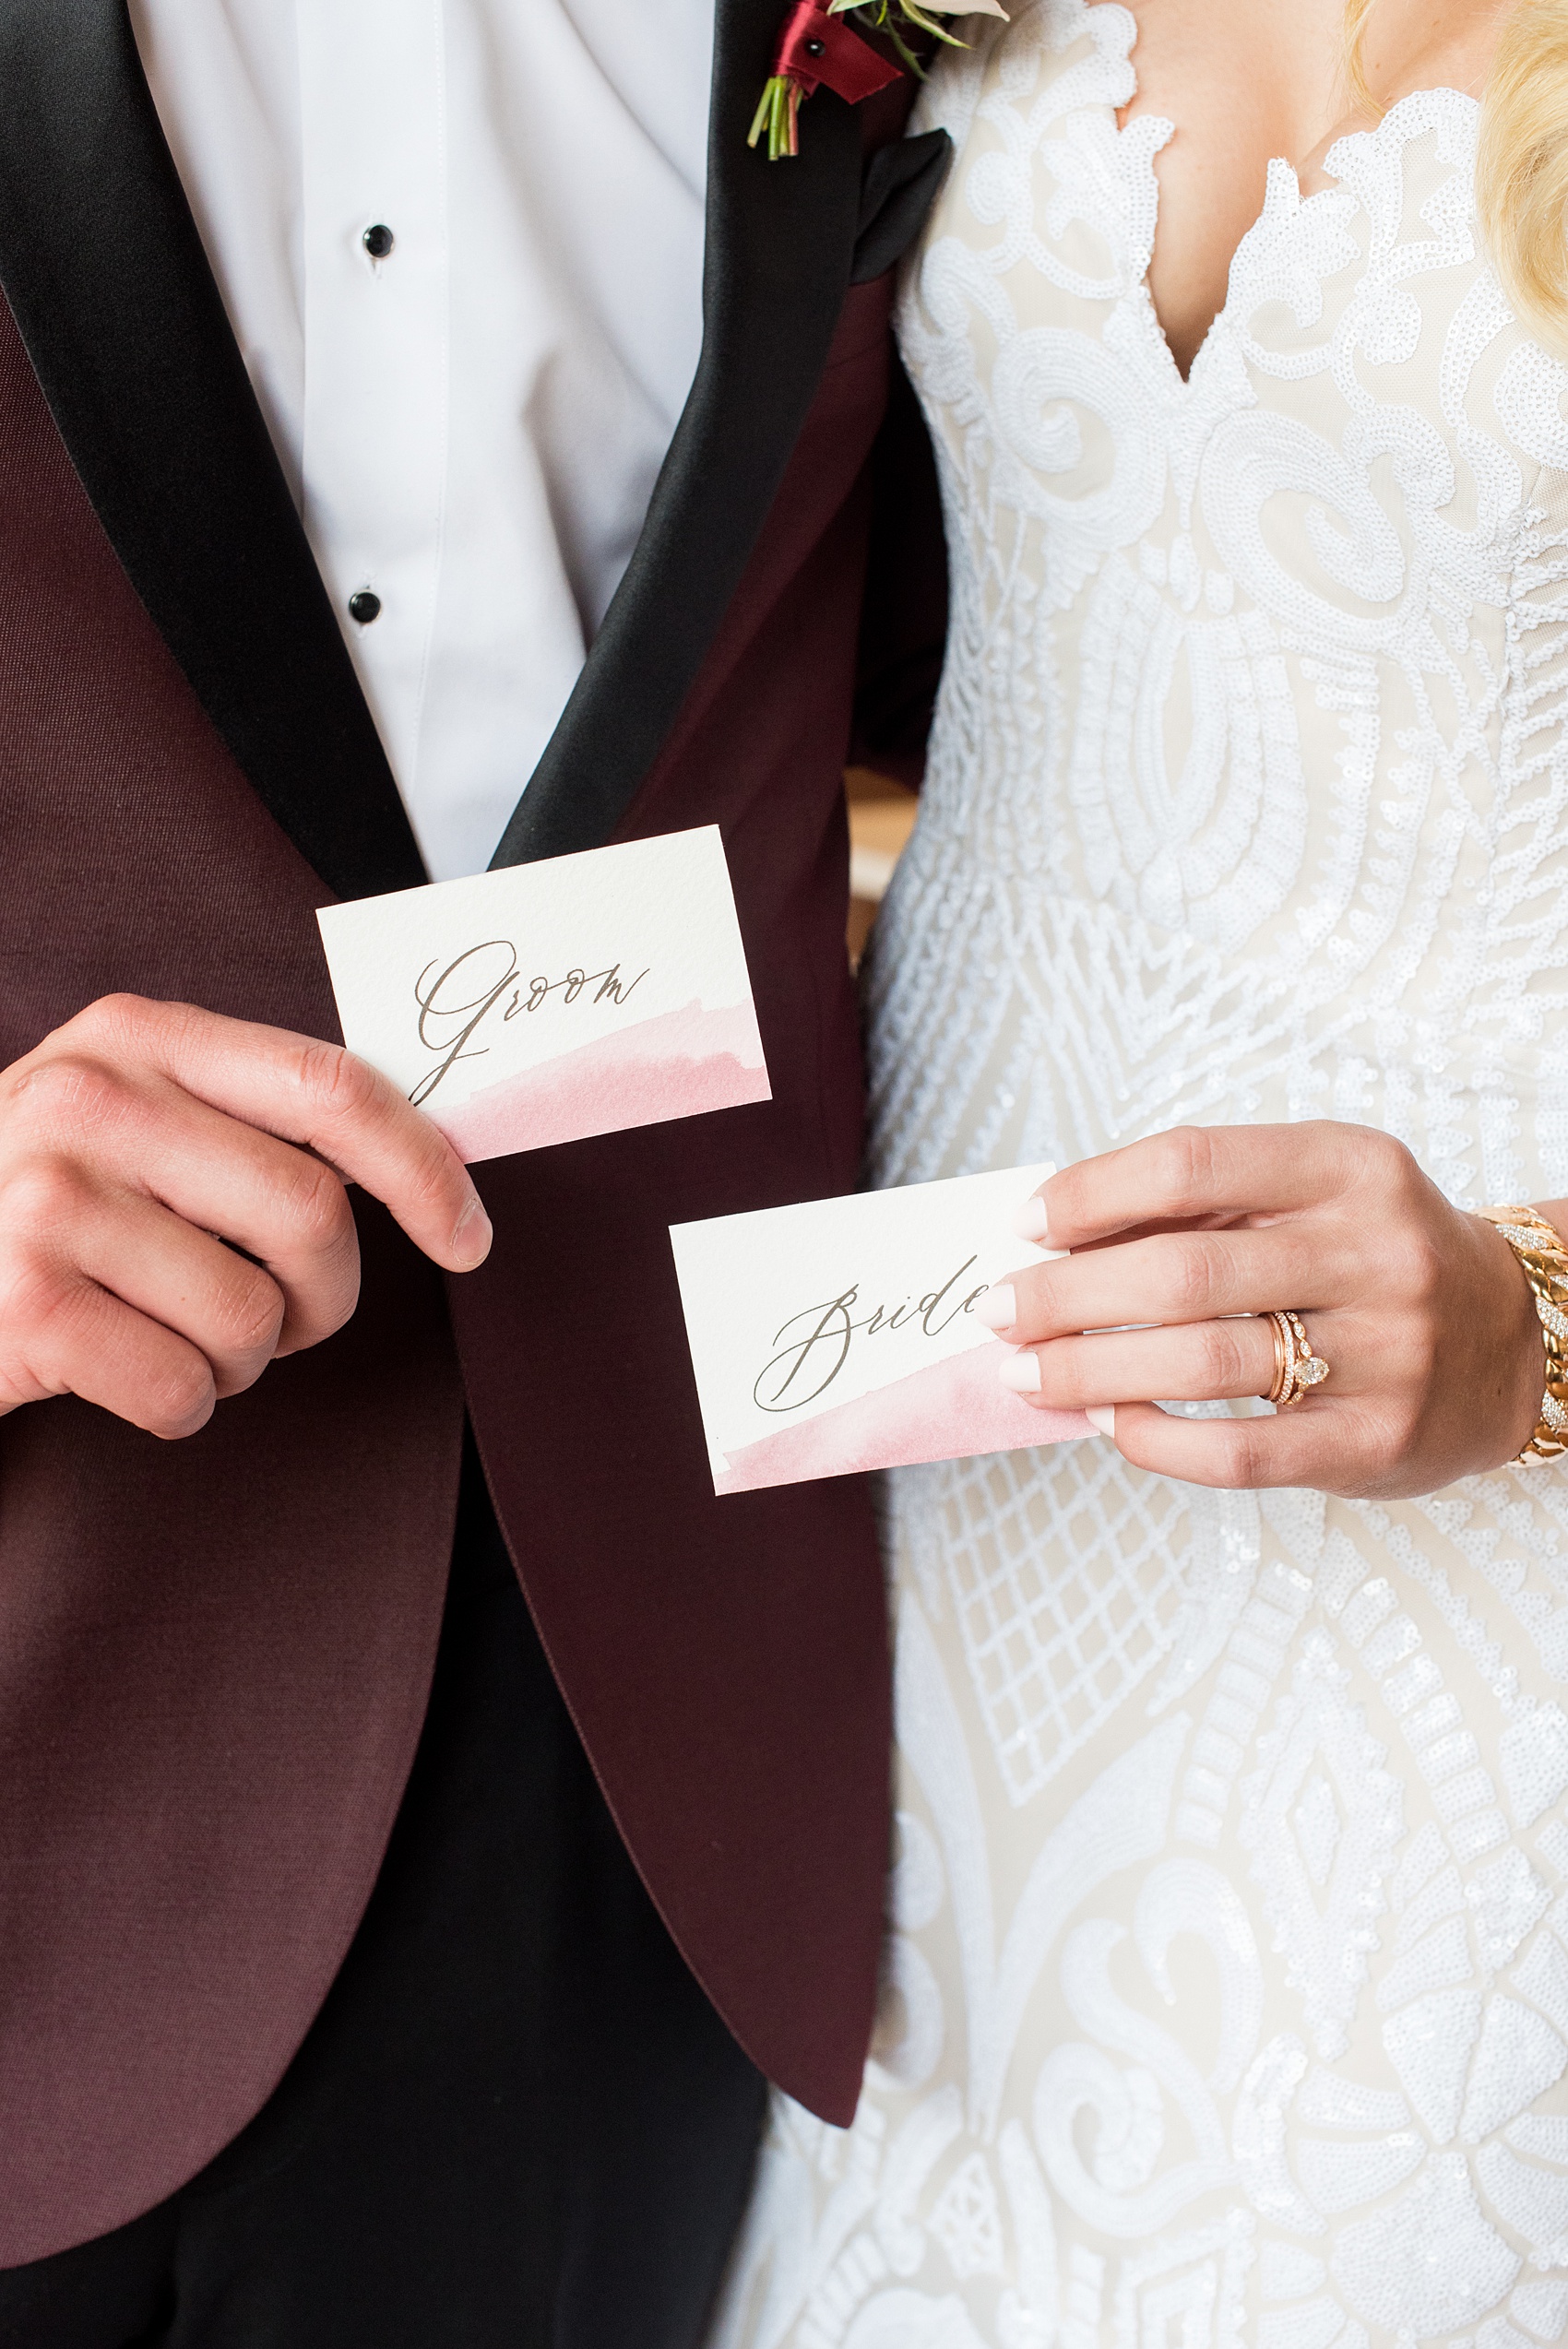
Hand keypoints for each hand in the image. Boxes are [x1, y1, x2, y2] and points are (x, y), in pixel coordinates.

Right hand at [0, 995, 491, 1439]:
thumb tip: (431, 1157)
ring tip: (173, 1335)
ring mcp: (47, 1198)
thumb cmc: (41, 1209)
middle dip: (327, 1296)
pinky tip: (121, 1372)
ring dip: (243, 1360)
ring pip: (256, 1317)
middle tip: (283, 1319)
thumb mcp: (130, 1121)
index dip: (425, 1168)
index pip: (331, 1085)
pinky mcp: (25, 1305)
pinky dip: (179, 1406)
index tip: (470, 1236)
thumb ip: (250, 1118)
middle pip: (314, 1214)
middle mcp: (91, 1098)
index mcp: (140, 1036)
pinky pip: (185, 1388)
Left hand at [975, 1121, 1548, 1497]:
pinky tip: (1111, 1425)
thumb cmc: (1373, 1257)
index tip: (1024, 1225)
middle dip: (1065, 1296)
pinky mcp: (1377, 1441)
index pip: (1191, 1164)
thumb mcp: (1314, 1193)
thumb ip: (1207, 1202)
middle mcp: (1375, 1252)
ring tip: (1028, 1373)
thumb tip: (1056, 1234)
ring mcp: (1385, 1352)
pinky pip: (1240, 1453)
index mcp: (1349, 1166)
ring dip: (1090, 1371)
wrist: (1514, 1341)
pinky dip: (1156, 1441)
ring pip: (1202, 1364)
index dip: (1089, 1194)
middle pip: (1182, 1272)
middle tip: (998, 1312)